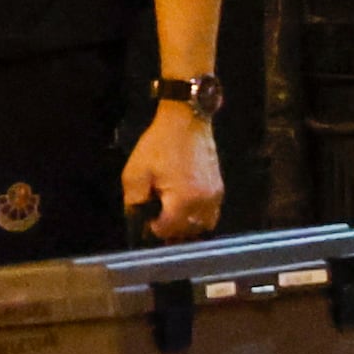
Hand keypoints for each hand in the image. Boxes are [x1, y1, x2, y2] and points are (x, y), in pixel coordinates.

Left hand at [122, 103, 223, 241]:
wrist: (186, 121)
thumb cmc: (159, 144)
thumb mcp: (136, 172)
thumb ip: (134, 201)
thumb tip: (137, 221)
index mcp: (183, 200)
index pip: (168, 230)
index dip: (153, 229)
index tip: (146, 220)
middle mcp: (204, 202)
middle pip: (188, 233)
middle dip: (170, 231)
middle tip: (156, 220)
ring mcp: (215, 196)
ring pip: (203, 226)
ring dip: (187, 228)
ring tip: (172, 219)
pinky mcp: (219, 188)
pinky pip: (211, 214)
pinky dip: (199, 217)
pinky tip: (186, 210)